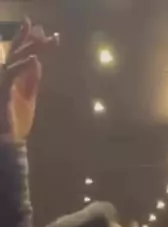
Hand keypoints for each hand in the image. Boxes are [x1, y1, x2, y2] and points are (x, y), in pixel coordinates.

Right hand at [0, 20, 56, 140]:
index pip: (22, 55)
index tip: (49, 36)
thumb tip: (38, 62)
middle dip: (30, 40)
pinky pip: (11, 74)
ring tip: (42, 39)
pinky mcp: (2, 90)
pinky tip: (34, 59)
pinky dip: (22, 66)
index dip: (32, 43)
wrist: (8, 141)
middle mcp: (5, 77)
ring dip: (29, 49)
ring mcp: (2, 82)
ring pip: (14, 59)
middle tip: (44, 30)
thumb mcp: (28, 98)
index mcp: (12, 78)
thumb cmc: (16, 123)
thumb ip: (32, 80)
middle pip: (17, 52)